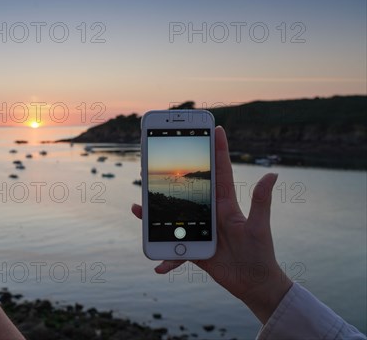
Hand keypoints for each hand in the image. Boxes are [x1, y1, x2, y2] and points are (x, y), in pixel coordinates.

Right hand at [132, 126, 291, 323]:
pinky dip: (166, 256)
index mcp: (226, 204)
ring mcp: (199, 230)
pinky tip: (158, 266)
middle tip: (156, 159)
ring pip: (172, 217)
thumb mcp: (259, 227)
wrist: (254, 284)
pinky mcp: (193, 248)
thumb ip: (261, 201)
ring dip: (153, 214)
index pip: (220, 171)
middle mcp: (210, 213)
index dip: (218, 149)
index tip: (215, 128)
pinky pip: (174, 248)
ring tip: (137, 209)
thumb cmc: (260, 254)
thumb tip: (273, 174)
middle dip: (170, 175)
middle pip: (186, 190)